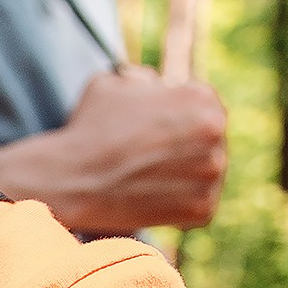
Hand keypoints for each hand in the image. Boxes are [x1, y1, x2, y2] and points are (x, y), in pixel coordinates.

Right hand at [0, 67, 226, 234]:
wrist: (72, 179)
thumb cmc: (87, 128)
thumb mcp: (112, 83)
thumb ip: (141, 79)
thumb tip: (155, 82)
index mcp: (201, 96)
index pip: (206, 107)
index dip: (180, 121)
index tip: (159, 134)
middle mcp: (215, 131)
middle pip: (211, 142)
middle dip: (187, 150)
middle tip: (153, 160)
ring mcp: (213, 172)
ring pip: (207, 175)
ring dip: (185, 179)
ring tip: (148, 181)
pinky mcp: (204, 208)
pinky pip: (201, 207)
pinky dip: (180, 207)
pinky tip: (151, 200)